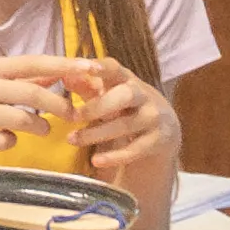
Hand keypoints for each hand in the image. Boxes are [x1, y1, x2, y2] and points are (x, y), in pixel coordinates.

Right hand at [0, 55, 88, 158]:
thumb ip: (15, 79)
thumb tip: (55, 74)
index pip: (30, 62)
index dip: (61, 65)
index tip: (88, 66)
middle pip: (29, 93)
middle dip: (57, 104)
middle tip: (72, 114)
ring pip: (18, 119)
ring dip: (38, 126)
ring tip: (42, 130)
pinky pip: (0, 141)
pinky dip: (10, 142)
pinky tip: (5, 140)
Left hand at [65, 59, 180, 173]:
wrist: (165, 130)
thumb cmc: (127, 107)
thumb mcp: (110, 94)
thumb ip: (87, 87)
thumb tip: (65, 77)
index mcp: (128, 80)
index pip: (116, 69)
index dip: (102, 67)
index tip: (86, 68)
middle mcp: (144, 96)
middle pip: (125, 95)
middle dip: (99, 105)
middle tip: (74, 116)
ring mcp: (153, 118)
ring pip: (126, 125)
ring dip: (97, 133)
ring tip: (72, 139)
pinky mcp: (158, 141)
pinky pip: (135, 149)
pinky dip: (114, 157)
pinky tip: (96, 161)